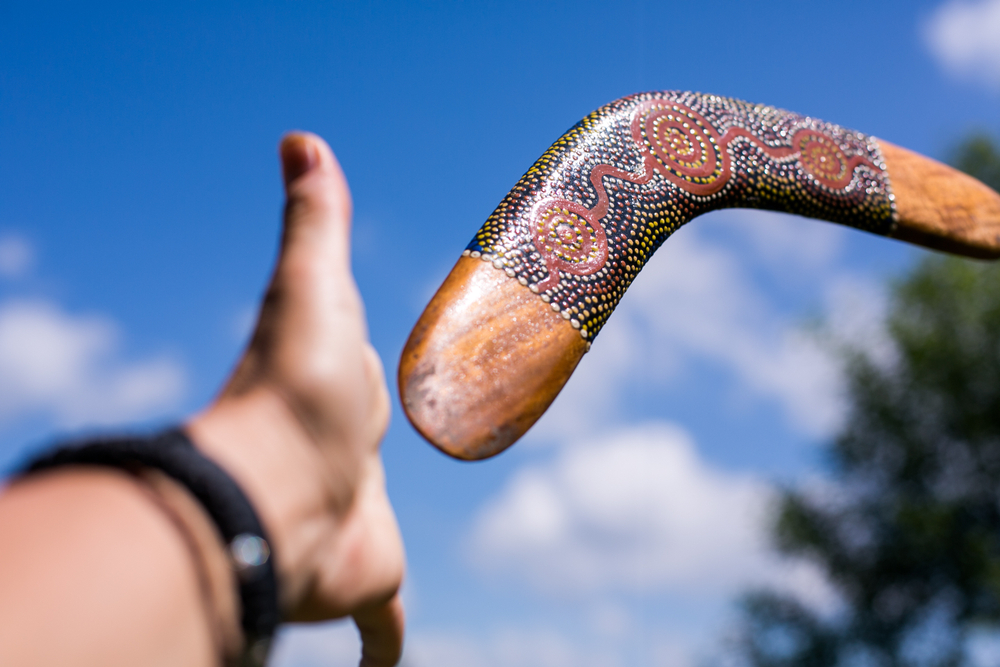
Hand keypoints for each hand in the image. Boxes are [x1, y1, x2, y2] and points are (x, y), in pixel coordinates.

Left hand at [186, 133, 403, 665]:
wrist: (275, 498)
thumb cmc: (295, 393)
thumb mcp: (312, 290)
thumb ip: (315, 222)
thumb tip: (297, 137)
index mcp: (339, 392)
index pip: (354, 369)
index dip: (361, 360)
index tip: (377, 367)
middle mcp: (347, 457)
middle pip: (372, 452)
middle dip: (377, 452)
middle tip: (399, 441)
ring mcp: (360, 519)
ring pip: (378, 539)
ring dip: (379, 544)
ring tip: (381, 540)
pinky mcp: (373, 578)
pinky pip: (384, 624)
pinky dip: (384, 646)